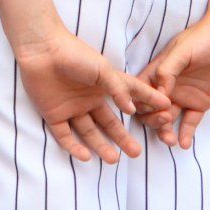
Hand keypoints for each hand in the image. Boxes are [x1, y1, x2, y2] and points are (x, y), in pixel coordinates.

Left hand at [13, 28, 169, 164]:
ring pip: (89, 133)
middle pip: (109, 123)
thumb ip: (119, 89)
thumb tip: (132, 112)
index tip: (166, 109)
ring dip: (101, 146)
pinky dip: (75, 147)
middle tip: (137, 153)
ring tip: (114, 159)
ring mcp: (72, 108)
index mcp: (103, 85)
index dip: (147, 103)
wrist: (43, 50)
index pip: (130, 97)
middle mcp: (90, 99)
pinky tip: (86, 156)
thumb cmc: (75, 55)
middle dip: (123, 138)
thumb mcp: (103, 69)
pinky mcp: (53, 115)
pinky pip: (65, 136)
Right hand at [141, 14, 209, 149]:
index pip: (140, 91)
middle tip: (165, 121)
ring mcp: (184, 96)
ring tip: (171, 140)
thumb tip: (159, 92)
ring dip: (165, 131)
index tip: (150, 108)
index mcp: (158, 71)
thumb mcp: (183, 49)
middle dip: (153, 120)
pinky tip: (184, 143)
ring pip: (168, 119)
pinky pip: (190, 122)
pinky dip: (186, 134)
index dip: (140, 102)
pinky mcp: (200, 103)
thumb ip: (168, 69)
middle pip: (151, 109)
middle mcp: (168, 86)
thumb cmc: (205, 37)